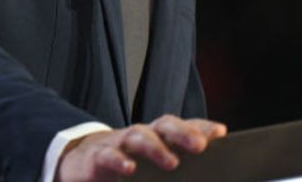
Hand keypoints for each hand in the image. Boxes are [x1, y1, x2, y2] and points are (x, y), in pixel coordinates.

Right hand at [55, 115, 226, 180]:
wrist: (80, 165)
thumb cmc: (124, 167)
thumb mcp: (152, 169)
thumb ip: (174, 169)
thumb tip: (200, 177)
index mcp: (157, 138)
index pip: (182, 126)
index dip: (201, 126)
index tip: (220, 132)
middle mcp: (141, 136)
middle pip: (164, 125)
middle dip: (183, 132)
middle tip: (200, 146)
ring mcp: (119, 144)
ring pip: (139, 135)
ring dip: (155, 147)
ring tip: (172, 163)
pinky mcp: (97, 158)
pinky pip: (108, 155)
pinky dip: (119, 160)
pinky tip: (129, 168)